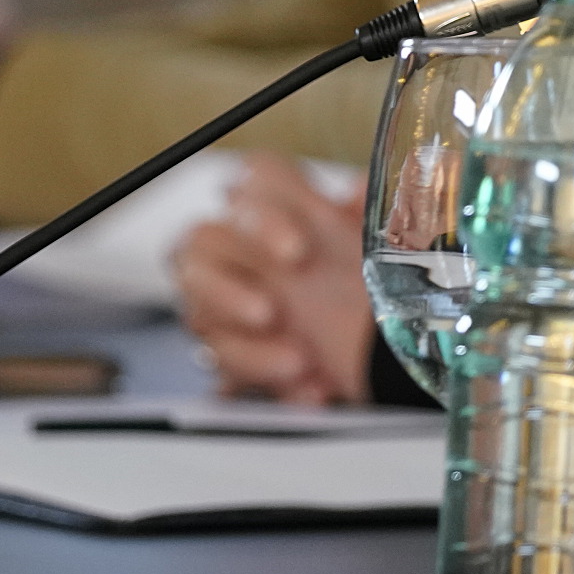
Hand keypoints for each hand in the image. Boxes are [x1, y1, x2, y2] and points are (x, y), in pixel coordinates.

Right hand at [174, 154, 375, 404]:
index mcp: (281, 208)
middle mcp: (242, 250)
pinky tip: (308, 389)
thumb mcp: (375, 245)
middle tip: (271, 312)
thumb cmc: (361, 277)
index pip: (253, 183)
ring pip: (200, 317)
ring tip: (297, 362)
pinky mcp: (233, 355)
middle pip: (198, 244)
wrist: (373, 340)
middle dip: (227, 284)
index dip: (262, 213)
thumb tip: (363, 193)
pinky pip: (228, 373)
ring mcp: (228, 304)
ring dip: (246, 346)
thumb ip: (366, 215)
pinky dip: (267, 384)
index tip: (296, 249)